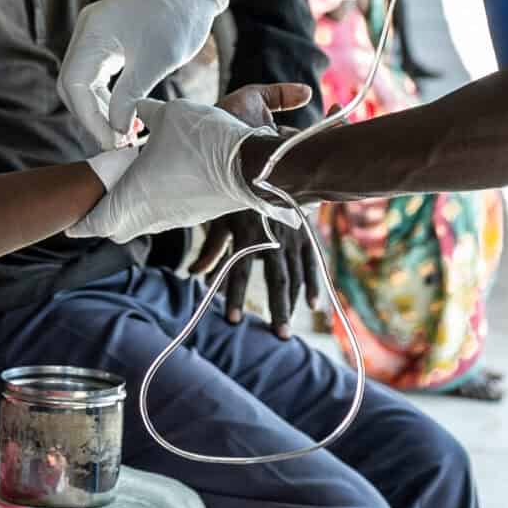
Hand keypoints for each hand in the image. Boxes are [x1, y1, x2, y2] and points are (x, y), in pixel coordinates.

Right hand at [57, 0, 229, 149]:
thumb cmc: (177, 20)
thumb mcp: (155, 63)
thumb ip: (129, 97)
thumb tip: (115, 131)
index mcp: (93, 31)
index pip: (74, 83)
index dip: (89, 117)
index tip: (112, 141)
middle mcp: (86, 31)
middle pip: (73, 85)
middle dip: (92, 116)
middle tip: (117, 142)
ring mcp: (94, 35)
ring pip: (83, 83)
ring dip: (100, 110)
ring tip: (125, 134)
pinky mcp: (106, 40)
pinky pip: (96, 75)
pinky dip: (107, 97)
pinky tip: (126, 116)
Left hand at [64, 83, 309, 242]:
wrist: (251, 163)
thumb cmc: (203, 138)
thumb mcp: (167, 114)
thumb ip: (142, 112)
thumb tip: (134, 110)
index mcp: (132, 196)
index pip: (95, 222)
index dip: (80, 222)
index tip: (68, 222)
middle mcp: (150, 216)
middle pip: (117, 227)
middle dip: (104, 215)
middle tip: (98, 195)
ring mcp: (175, 219)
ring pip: (142, 222)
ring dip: (131, 208)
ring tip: (129, 181)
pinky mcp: (195, 215)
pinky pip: (164, 215)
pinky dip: (154, 203)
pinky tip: (161, 178)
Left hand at [190, 207, 323, 338]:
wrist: (271, 170)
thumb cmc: (239, 197)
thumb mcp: (221, 220)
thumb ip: (211, 250)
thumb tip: (193, 274)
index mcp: (249, 234)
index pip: (240, 271)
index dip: (235, 296)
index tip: (232, 320)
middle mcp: (274, 239)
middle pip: (278, 280)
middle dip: (278, 310)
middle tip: (278, 337)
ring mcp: (293, 238)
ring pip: (296, 276)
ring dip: (293, 304)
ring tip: (287, 329)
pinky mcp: (306, 236)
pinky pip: (312, 264)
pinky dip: (314, 285)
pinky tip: (313, 306)